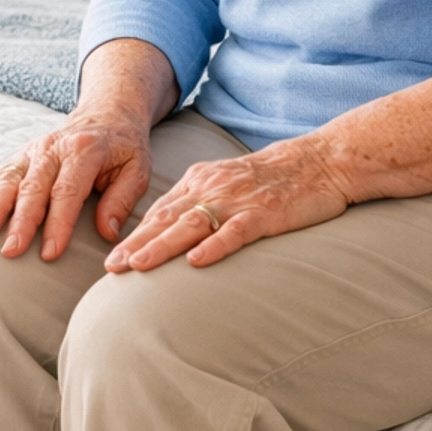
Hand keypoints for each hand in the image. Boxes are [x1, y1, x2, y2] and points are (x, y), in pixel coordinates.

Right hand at [0, 113, 155, 262]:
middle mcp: (52, 149)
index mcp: (83, 151)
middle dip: (20, 221)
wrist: (106, 115)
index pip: (67, 192)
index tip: (50, 254)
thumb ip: (122, 201)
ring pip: (7, 180)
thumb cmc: (123, 149)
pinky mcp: (20, 157)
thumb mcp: (136, 171)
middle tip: (11, 251)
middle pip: (32, 188)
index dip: (58, 224)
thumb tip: (107, 233)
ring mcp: (31, 151)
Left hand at [104, 134, 351, 272]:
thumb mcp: (226, 183)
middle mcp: (212, 189)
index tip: (111, 260)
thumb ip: (198, 203)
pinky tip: (196, 261)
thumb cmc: (272, 179)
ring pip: (192, 225)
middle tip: (110, 268)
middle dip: (136, 244)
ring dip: (162, 246)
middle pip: (167, 219)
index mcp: (200, 182)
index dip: (134, 236)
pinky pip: (235, 231)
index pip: (160, 213)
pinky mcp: (265, 214)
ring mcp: (238, 201)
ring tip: (137, 266)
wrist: (321, 161)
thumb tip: (166, 233)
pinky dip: (215, 246)